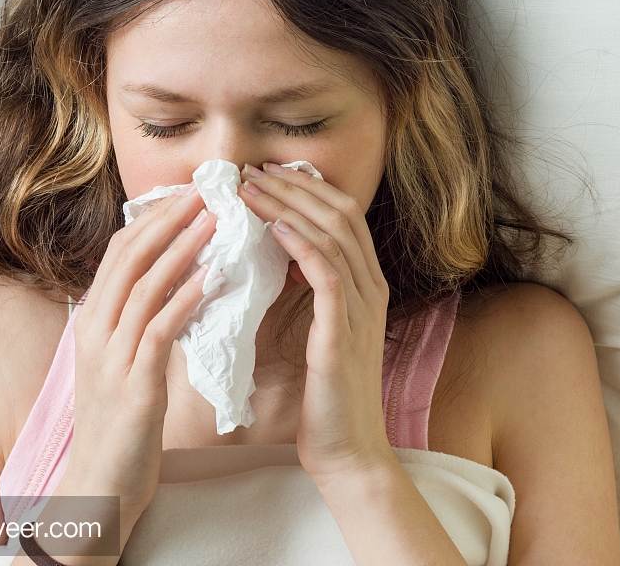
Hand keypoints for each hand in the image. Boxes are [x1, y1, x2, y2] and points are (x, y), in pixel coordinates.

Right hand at [57, 184, 216, 519]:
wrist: (100, 487)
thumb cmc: (120, 424)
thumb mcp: (121, 362)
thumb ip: (138, 322)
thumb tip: (172, 282)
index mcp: (92, 320)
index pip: (119, 253)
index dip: (153, 219)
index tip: (188, 193)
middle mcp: (95, 330)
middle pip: (128, 257)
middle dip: (167, 219)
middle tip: (205, 190)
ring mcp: (110, 356)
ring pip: (143, 285)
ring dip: (180, 248)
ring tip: (214, 219)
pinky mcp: (133, 385)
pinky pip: (159, 329)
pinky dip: (185, 297)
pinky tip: (213, 276)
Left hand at [237, 162, 394, 481]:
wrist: (346, 450)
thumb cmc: (324, 396)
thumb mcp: (315, 331)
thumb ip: (302, 293)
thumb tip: (269, 255)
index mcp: (365, 285)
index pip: (341, 215)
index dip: (304, 188)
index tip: (264, 173)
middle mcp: (370, 287)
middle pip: (339, 212)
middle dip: (294, 185)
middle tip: (251, 170)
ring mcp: (362, 307)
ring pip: (332, 234)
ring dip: (288, 205)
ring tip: (250, 188)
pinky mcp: (345, 330)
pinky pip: (327, 272)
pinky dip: (301, 242)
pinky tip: (274, 227)